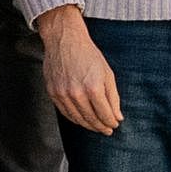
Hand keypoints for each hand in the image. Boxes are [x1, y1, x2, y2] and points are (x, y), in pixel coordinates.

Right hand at [40, 7, 120, 136]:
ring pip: (77, 118)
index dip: (111, 122)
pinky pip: (64, 112)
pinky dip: (74, 118)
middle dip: (101, 126)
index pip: (104, 114)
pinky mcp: (52, 92)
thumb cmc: (88, 55)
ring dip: (88, 125)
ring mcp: (62, 94)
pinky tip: (81, 119)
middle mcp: (76, 93)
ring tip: (95, 127)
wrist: (64, 41)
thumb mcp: (107, 73)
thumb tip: (117, 116)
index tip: (115, 125)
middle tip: (106, 130)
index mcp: (93, 87)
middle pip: (91, 118)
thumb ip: (113, 96)